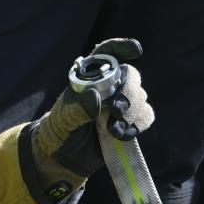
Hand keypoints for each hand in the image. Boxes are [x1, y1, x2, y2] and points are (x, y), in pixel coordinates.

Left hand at [23, 38, 154, 203]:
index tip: (136, 51)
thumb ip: (77, 109)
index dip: (123, 47)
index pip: (108, 52)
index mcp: (90, 76)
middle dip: (128, 93)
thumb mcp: (62, 119)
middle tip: (116, 111)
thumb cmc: (59, 130)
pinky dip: (138, 125)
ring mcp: (120, 103)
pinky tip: (122, 135)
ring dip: (131, 113)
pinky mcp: (129, 122)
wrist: (63, 156)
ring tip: (112, 130)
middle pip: (131, 76)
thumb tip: (95, 97)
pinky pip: (145, 116)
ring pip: (140, 97)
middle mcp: (108, 86)